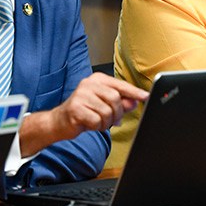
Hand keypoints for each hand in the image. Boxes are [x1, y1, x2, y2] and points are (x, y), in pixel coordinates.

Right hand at [20, 72, 147, 155]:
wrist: (59, 122)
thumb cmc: (84, 112)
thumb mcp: (104, 106)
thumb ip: (120, 103)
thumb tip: (134, 102)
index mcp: (98, 79)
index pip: (120, 85)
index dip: (134, 92)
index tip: (146, 97)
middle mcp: (89, 83)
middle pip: (116, 99)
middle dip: (117, 114)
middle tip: (112, 121)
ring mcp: (81, 95)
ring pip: (107, 111)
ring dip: (106, 122)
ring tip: (98, 122)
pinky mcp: (75, 108)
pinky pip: (97, 120)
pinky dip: (97, 126)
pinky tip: (90, 124)